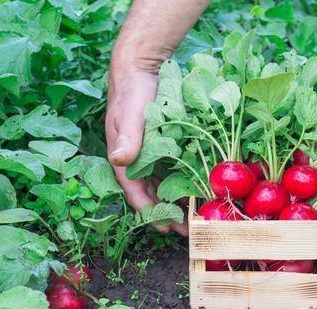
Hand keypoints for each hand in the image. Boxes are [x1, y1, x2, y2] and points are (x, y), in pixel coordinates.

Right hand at [106, 69, 188, 235]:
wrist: (140, 69)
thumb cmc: (133, 92)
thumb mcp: (131, 114)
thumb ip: (128, 138)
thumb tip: (120, 161)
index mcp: (123, 160)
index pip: (136, 194)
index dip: (151, 213)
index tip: (168, 228)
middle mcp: (135, 162)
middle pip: (150, 196)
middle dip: (167, 214)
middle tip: (188, 230)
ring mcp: (147, 156)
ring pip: (160, 187)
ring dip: (175, 202)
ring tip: (194, 217)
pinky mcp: (160, 148)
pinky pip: (169, 172)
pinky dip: (180, 184)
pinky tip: (195, 192)